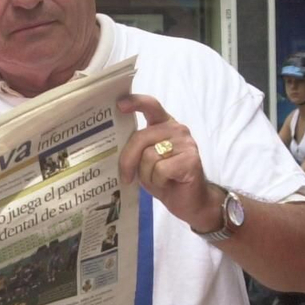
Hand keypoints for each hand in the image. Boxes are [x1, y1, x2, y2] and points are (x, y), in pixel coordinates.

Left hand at [117, 95, 217, 231]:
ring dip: (147, 175)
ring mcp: (186, 143)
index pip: (151, 106)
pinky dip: (158, 182)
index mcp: (164, 125)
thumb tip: (113, 145)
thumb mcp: (145, 161)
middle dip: (128, 160)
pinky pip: (160, 170)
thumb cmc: (165, 180)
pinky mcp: (191, 159)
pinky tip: (168, 184)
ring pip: (149, 156)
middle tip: (126, 177)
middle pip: (141, 137)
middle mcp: (177, 129)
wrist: (190, 201)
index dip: (135, 102)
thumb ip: (136, 148)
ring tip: (157, 181)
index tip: (120, 105)